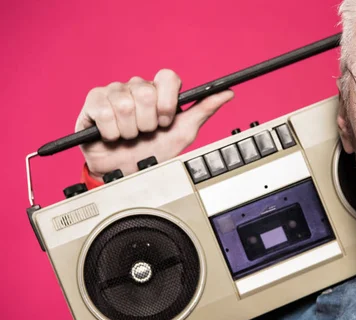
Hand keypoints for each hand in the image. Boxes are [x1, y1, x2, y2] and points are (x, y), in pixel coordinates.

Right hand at [76, 68, 233, 180]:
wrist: (127, 173)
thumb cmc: (154, 152)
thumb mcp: (184, 133)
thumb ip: (204, 110)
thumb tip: (227, 93)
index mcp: (158, 91)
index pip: (168, 77)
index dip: (168, 102)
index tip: (166, 121)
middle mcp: (136, 87)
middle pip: (145, 92)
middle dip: (149, 122)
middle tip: (147, 133)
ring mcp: (113, 92)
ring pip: (124, 104)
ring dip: (130, 130)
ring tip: (130, 137)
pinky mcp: (93, 102)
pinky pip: (104, 112)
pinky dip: (111, 132)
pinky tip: (112, 136)